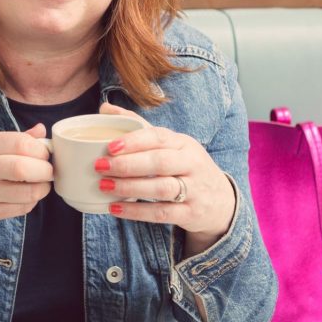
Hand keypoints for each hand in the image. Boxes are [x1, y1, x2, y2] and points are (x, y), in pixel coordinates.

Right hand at [0, 124, 52, 229]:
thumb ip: (12, 138)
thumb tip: (41, 132)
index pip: (21, 144)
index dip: (40, 149)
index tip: (43, 152)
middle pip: (25, 169)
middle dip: (46, 169)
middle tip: (47, 168)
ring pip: (29, 194)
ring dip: (42, 187)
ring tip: (39, 181)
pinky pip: (21, 209)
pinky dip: (31, 200)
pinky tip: (25, 193)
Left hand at [96, 102, 235, 249]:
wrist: (221, 202)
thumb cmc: (186, 167)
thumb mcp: (171, 144)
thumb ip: (139, 127)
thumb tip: (105, 108)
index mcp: (184, 143)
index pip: (159, 137)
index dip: (134, 141)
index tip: (109, 146)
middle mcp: (191, 164)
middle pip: (160, 162)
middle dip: (128, 164)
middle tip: (100, 166)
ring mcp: (193, 190)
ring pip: (161, 188)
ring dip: (130, 187)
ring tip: (104, 186)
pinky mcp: (190, 213)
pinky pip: (162, 213)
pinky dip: (137, 211)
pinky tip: (116, 208)